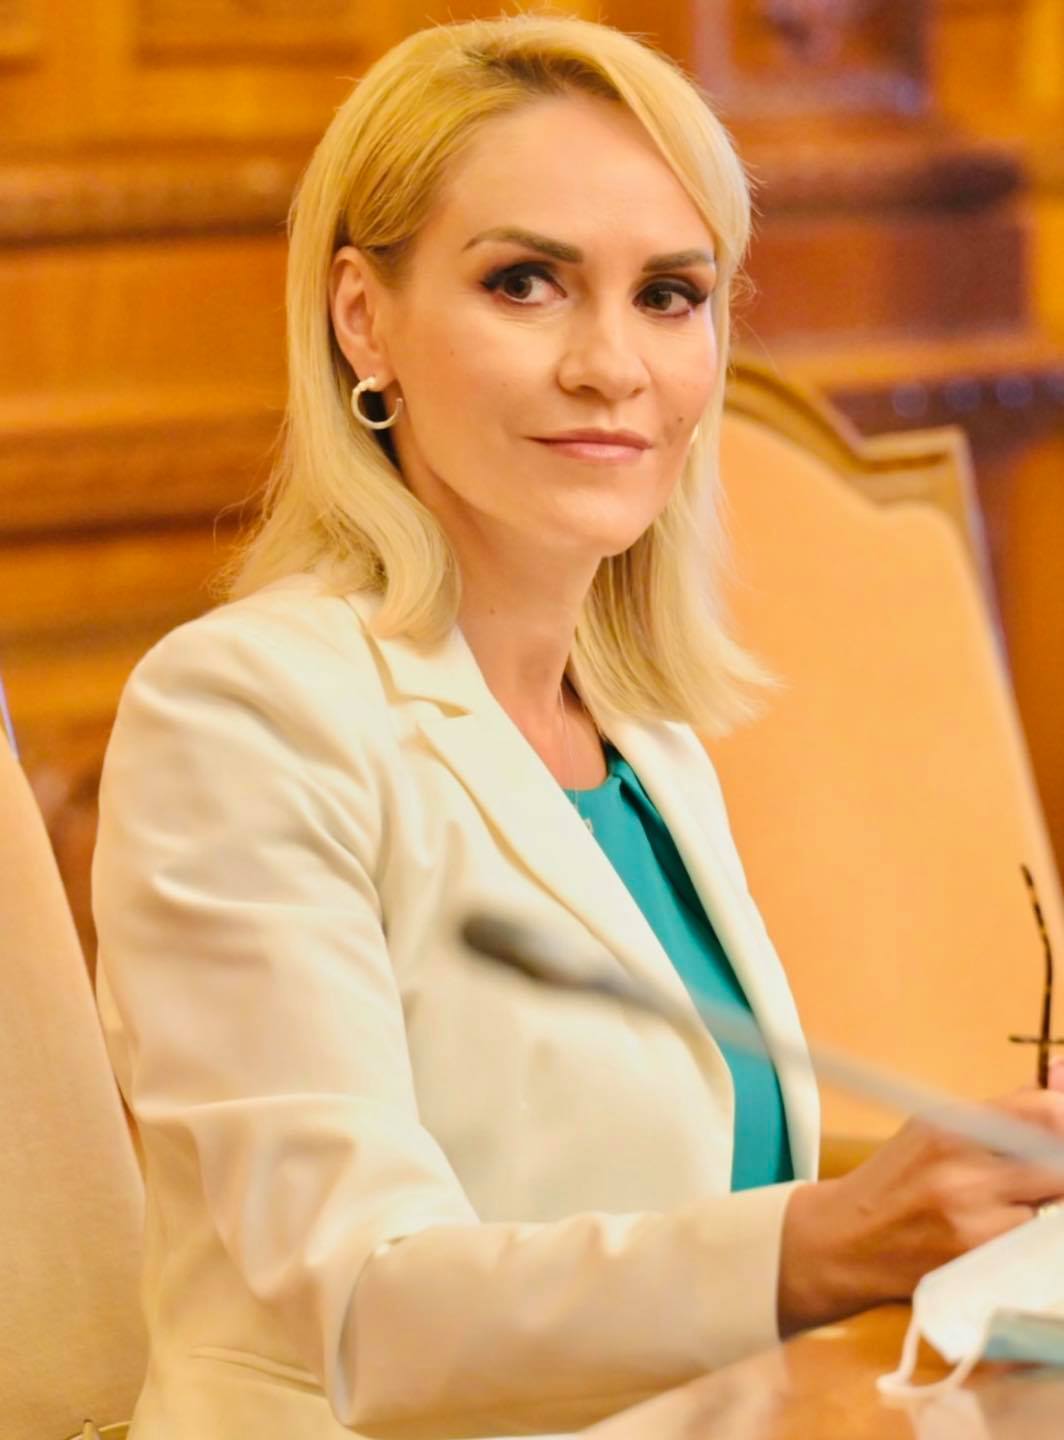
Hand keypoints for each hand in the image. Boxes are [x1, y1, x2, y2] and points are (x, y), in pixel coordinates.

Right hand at [778, 1062, 1063, 1333]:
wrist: (846, 1241)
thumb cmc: (897, 1179)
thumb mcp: (936, 1128)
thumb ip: (1004, 1112)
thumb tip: (1060, 1079)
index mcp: (948, 1128)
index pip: (1042, 1114)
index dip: (1062, 1117)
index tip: (1059, 1125)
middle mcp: (962, 1175)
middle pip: (1058, 1165)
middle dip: (1057, 1165)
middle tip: (1043, 1171)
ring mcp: (973, 1225)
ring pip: (1052, 1209)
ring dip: (1045, 1205)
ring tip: (1013, 1203)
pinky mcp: (980, 1266)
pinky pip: (1034, 1246)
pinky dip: (1029, 1236)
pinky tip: (1003, 1231)